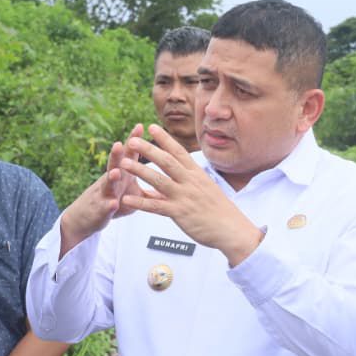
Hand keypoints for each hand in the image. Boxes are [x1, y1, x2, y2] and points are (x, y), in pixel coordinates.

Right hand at [59, 124, 145, 255]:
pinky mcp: (100, 210)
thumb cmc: (114, 200)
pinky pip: (105, 208)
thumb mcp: (132, 190)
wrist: (86, 217)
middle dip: (117, 154)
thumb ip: (147, 181)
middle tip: (120, 144)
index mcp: (122, 173)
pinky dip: (109, 206)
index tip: (140, 126)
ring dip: (111, 178)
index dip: (133, 141)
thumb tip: (170, 176)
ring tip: (116, 172)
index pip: (128, 154)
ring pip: (107, 184)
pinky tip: (113, 204)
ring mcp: (104, 194)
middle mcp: (112, 180)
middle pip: (114, 164)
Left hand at [120, 124, 263, 266]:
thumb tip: (180, 176)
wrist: (231, 229)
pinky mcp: (179, 213)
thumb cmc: (219, 210)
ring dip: (140, 171)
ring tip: (123, 163)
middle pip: (166, 161)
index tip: (152, 127)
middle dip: (148, 150)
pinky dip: (140, 203)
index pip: (179, 152)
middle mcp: (190, 182)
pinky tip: (126, 199)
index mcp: (197, 174)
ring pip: (159, 180)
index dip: (165, 139)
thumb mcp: (205, 189)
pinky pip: (156, 206)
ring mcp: (184, 196)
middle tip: (132, 140)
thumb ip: (187, 183)